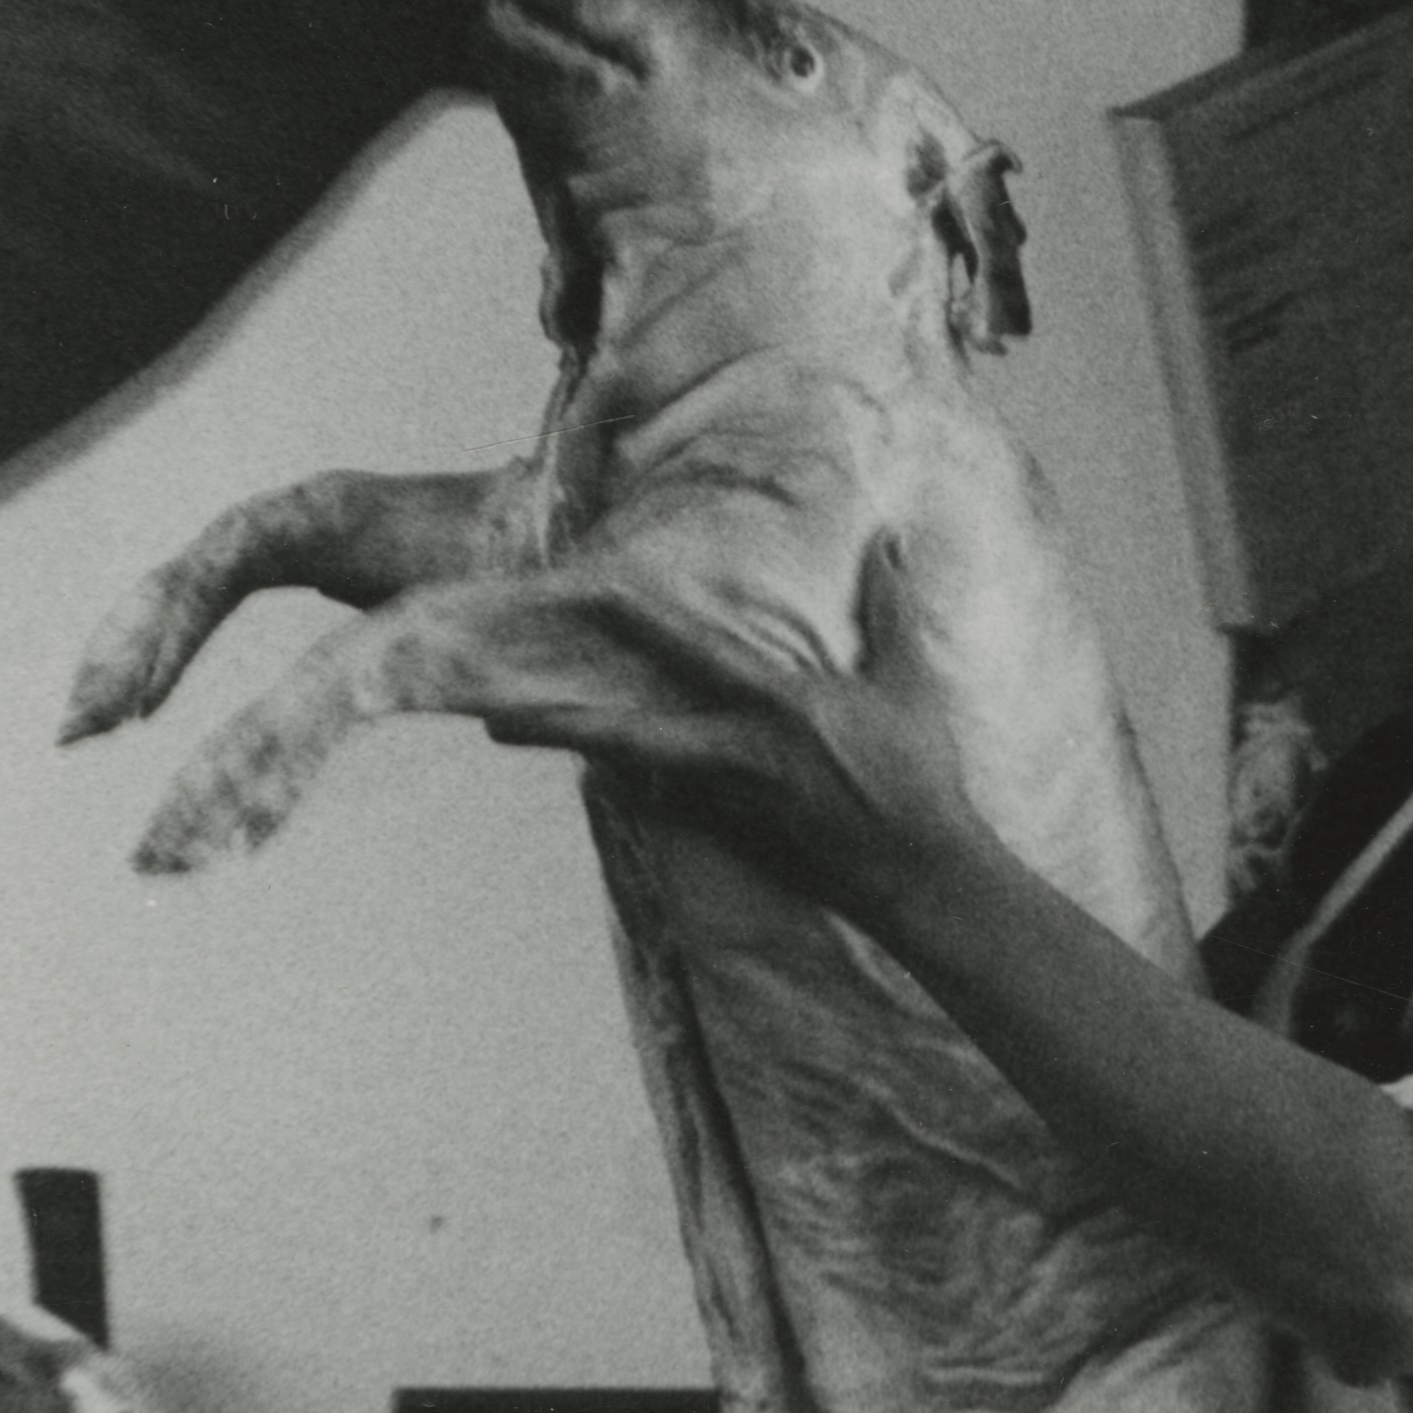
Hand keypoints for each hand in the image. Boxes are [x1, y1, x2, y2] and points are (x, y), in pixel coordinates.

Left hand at [481, 536, 979, 929]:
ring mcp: (729, 802)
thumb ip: (888, 608)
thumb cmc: (920, 775)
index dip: (644, 620)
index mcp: (785, 707)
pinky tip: (582, 760)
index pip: (700, 654)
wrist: (921, 874)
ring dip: (574, 745)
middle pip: (632, 736)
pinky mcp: (730, 836)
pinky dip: (623, 777)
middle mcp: (743, 754)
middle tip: (492, 710)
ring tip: (507, 727)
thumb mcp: (909, 684)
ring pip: (632, 769)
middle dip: (560, 721)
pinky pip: (661, 800)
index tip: (592, 591)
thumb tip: (888, 539)